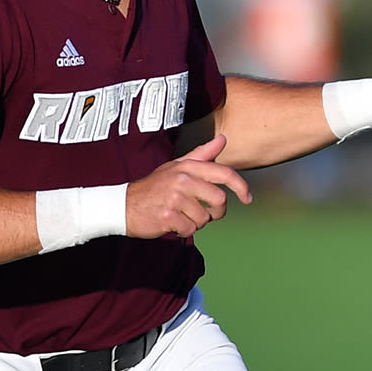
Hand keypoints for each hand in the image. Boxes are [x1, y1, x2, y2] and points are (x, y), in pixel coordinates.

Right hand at [127, 135, 250, 239]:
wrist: (124, 204)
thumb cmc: (156, 186)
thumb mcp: (177, 166)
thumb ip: (202, 154)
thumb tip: (223, 139)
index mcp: (188, 167)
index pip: (224, 174)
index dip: (241, 187)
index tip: (247, 198)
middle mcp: (182, 179)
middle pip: (220, 200)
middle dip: (216, 211)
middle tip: (204, 212)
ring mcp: (174, 198)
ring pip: (205, 218)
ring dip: (197, 222)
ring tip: (182, 215)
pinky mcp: (168, 216)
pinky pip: (191, 229)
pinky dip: (184, 230)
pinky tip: (173, 223)